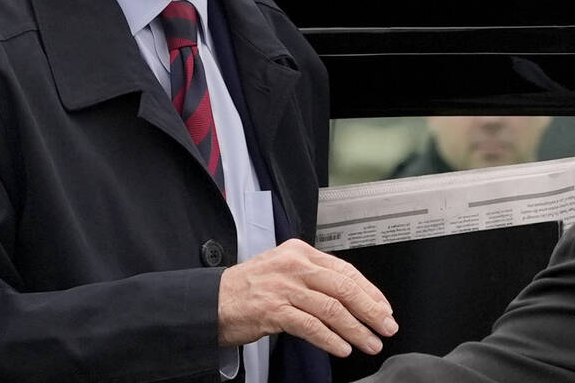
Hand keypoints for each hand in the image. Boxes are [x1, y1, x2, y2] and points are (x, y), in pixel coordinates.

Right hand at [218, 238, 397, 356]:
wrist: (213, 300)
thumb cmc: (249, 288)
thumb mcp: (282, 269)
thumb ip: (313, 276)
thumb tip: (352, 295)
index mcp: (298, 252)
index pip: (344, 269)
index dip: (370, 291)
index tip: (384, 308)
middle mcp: (292, 266)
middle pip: (343, 287)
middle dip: (370, 310)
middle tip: (386, 327)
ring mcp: (282, 287)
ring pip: (331, 309)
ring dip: (356, 330)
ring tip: (368, 343)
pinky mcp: (273, 310)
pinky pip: (311, 326)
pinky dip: (330, 339)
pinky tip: (342, 348)